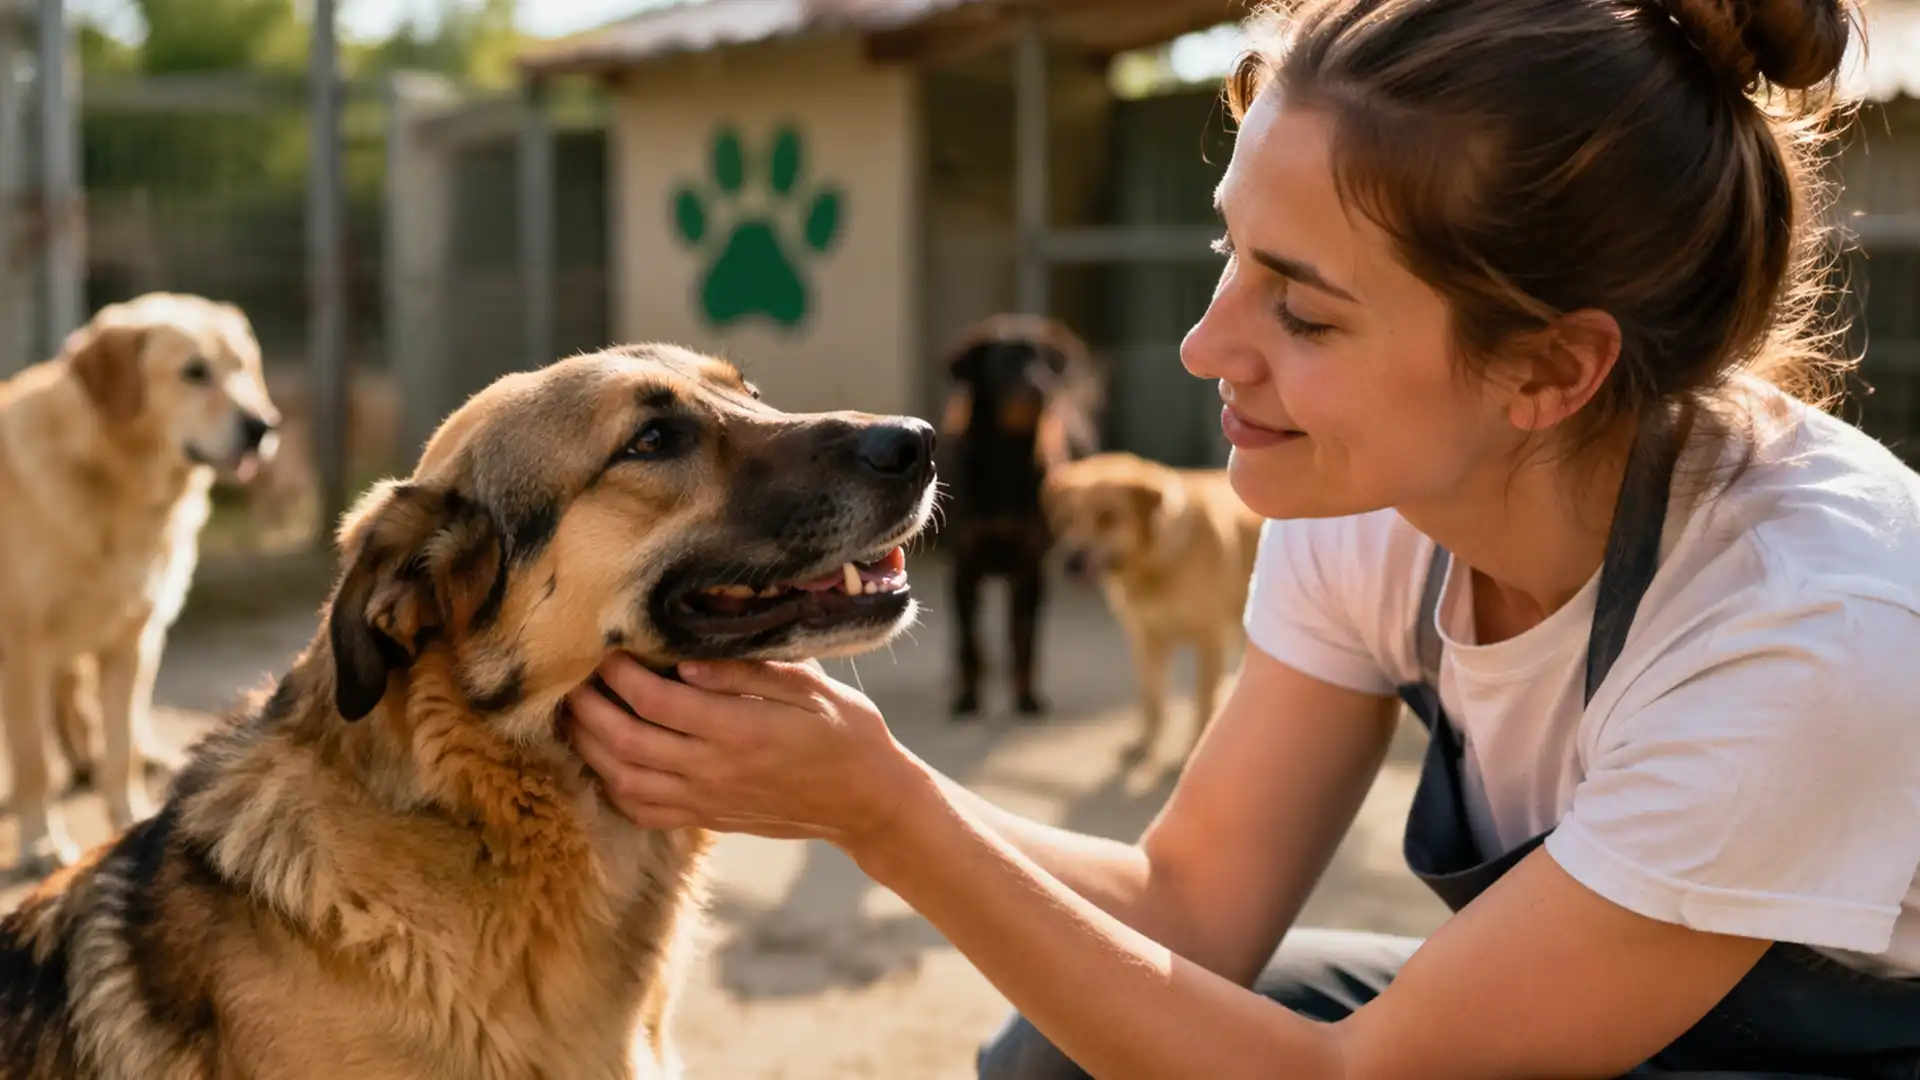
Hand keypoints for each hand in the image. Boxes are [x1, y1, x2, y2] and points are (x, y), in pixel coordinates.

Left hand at [563, 655, 929, 850]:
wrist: (867, 800)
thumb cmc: (846, 731)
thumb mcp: (812, 687)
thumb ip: (749, 672)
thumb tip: (687, 661)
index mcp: (740, 731)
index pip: (656, 701)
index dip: (620, 674)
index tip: (605, 645)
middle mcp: (714, 770)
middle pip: (625, 742)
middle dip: (587, 707)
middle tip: (569, 677)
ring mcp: (706, 800)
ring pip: (623, 779)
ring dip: (588, 747)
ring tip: (571, 714)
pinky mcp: (706, 819)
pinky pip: (642, 811)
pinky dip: (611, 787)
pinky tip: (601, 760)